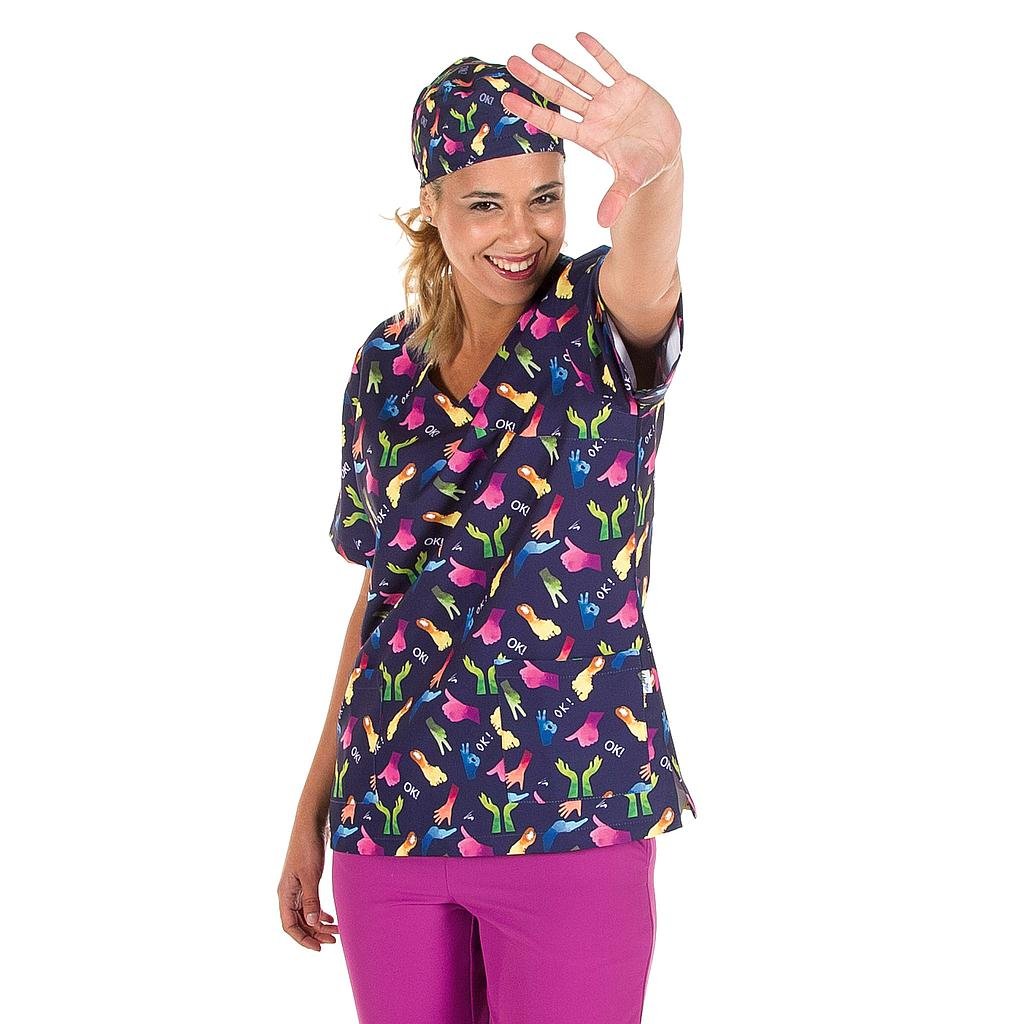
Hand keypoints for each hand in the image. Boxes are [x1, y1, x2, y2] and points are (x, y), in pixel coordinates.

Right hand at [278, 824, 338, 950]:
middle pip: (298, 922)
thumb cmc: (308, 848)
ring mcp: (296, 887)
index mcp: (285, 894)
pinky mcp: (305, 880)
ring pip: (305, 914)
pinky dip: (320, 912)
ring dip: (319, 924)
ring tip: (336, 931)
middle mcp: (288, 893)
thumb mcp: (310, 875)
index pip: (289, 926)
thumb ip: (311, 900)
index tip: (319, 948)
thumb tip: (313, 923)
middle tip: (334, 940)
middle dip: (315, 933)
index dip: (302, 939)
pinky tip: (331, 917)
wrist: (310, 825)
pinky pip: (310, 903)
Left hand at [502, 31, 682, 228]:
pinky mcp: (629, 86)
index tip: (507, 100)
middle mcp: (594, 115)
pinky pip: (610, 65)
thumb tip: (604, 223)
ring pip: (579, 76)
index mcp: (590, 137)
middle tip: (511, 63)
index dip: (531, 111)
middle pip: (560, 94)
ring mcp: (610, 99)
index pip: (554, 122)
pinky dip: (597, 51)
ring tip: (536, 47)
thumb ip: (615, 199)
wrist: (665, 154)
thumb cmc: (642, 168)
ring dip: (559, 62)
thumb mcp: (630, 183)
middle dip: (536, 79)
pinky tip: (579, 37)